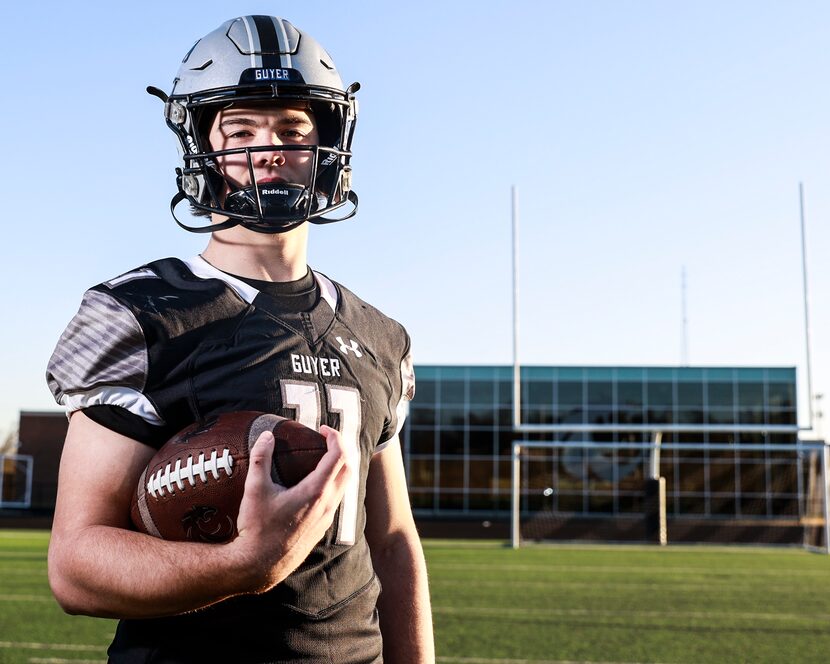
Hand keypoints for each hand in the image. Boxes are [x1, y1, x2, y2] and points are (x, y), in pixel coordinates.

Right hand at [232, 425, 352, 593]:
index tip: (321, 429)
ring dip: (340, 466)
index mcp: (316, 491)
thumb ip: (260, 458)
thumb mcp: (254, 490)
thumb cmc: (257, 529)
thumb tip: (267, 435)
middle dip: (342, 448)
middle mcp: (327, 504)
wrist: (260, 567)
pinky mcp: (322, 527)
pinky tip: (315, 483)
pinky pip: (336, 499)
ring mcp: (327, 517)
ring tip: (322, 457)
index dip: (335, 437)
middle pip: (349, 468)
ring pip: (345, 485)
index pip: (339, 455)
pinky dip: (333, 483)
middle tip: (326, 439)